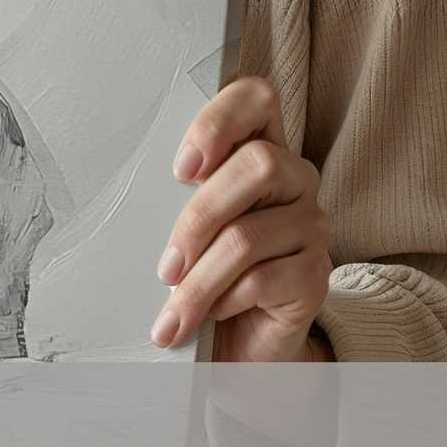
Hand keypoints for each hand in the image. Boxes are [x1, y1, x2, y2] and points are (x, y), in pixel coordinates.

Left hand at [152, 77, 331, 362]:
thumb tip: (130, 193)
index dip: (219, 122)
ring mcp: (310, 226)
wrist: (234, 346)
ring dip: (199, 279)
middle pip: (258, 165)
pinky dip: (225, 300)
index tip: (181, 168)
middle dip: (199, 217)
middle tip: (166, 265)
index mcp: (258, 152)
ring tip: (173, 309)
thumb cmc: (204, 275)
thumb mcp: (185, 228)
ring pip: (248, 235)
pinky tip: (212, 316)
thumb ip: (177, 197)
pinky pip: (263, 279)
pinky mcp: (316, 274)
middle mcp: (294, 179)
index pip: (256, 99)